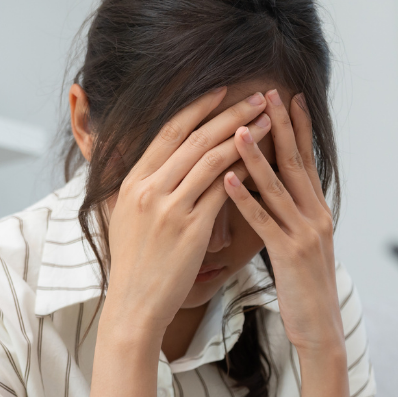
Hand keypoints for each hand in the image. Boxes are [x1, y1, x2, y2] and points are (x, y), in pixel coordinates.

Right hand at [101, 88, 272, 338]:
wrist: (134, 305)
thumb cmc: (136, 265)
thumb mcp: (127, 217)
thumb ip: (144, 188)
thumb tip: (158, 166)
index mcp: (133, 181)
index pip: (169, 132)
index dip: (198, 108)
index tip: (221, 91)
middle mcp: (149, 188)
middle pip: (194, 137)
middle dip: (229, 113)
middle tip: (257, 97)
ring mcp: (169, 208)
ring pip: (212, 159)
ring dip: (244, 136)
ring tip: (269, 121)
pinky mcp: (191, 229)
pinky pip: (223, 191)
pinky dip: (244, 172)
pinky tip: (263, 162)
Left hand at [223, 89, 343, 358]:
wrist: (321, 328)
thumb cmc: (305, 289)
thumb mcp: (302, 245)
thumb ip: (292, 216)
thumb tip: (273, 191)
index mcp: (317, 211)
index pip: (305, 160)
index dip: (297, 128)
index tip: (287, 97)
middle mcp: (316, 215)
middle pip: (295, 162)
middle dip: (281, 126)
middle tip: (268, 93)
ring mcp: (305, 233)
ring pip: (278, 186)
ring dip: (256, 154)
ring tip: (238, 127)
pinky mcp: (289, 253)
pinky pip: (264, 220)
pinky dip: (245, 197)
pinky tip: (227, 179)